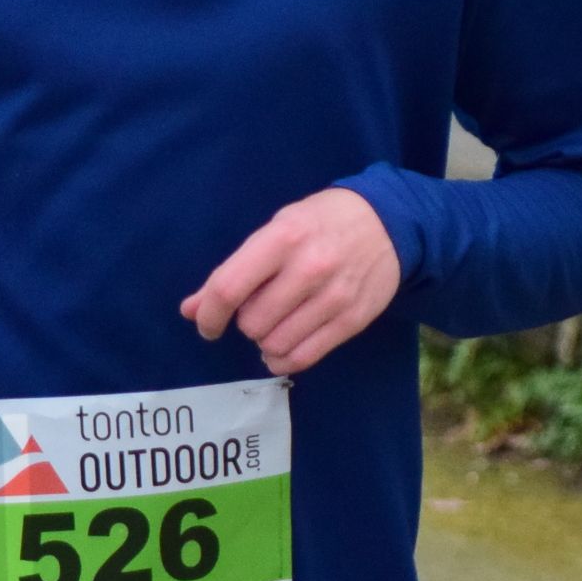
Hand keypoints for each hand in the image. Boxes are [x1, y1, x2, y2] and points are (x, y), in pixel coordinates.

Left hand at [181, 189, 402, 374]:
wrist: (390, 221)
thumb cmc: (322, 223)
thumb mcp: (277, 230)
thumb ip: (235, 270)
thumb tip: (191, 310)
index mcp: (284, 238)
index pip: (229, 288)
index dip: (209, 314)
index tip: (208, 324)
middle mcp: (310, 267)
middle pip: (252, 322)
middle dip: (246, 322)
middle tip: (260, 309)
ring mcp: (335, 296)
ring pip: (275, 344)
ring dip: (266, 341)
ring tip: (276, 325)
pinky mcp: (353, 319)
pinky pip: (304, 357)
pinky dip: (284, 359)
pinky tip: (285, 346)